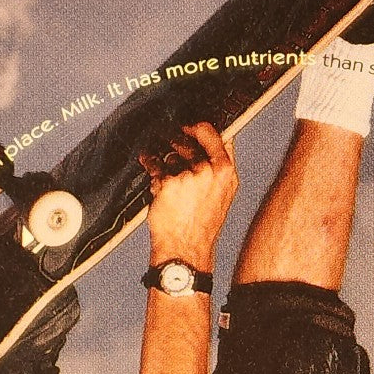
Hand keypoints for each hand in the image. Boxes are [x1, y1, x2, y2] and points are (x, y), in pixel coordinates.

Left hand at [139, 122, 237, 271]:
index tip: (189, 124)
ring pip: (172, 148)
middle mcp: (210, 171)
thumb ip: (219, 169)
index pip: (214, 134)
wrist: (186, 249)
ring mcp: (189, 176)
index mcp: (226, 172)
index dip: (200, 125)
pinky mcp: (169, 183)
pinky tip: (146, 159)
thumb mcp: (222, 195)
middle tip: (167, 131)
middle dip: (176, 133)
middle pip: (190, 136)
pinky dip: (148, 160)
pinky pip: (155, 163)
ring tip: (155, 145)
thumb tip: (215, 142)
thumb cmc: (202, 224)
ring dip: (161, 145)